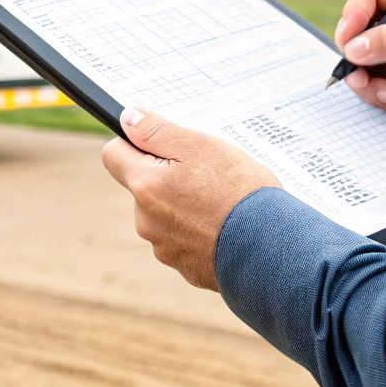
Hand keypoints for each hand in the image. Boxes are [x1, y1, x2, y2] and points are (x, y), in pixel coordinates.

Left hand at [101, 108, 280, 291]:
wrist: (272, 250)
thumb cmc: (239, 192)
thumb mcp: (200, 146)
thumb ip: (157, 131)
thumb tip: (127, 118)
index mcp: (145, 186)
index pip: (113, 154)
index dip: (133, 142)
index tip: (159, 142)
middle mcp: (146, 221)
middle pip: (141, 185)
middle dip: (164, 175)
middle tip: (204, 172)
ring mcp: (165, 248)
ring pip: (164, 214)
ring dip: (183, 205)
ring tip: (221, 201)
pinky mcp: (186, 268)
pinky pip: (184, 240)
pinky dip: (199, 231)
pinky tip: (225, 226)